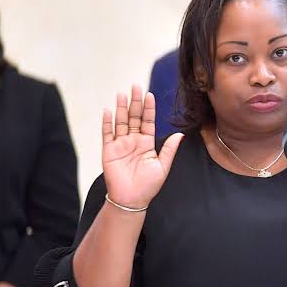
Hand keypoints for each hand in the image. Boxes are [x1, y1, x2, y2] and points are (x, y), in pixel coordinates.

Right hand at [101, 86, 183, 209]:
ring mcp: (120, 145)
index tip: (150, 95)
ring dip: (121, 108)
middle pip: (134, 117)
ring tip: (122, 94)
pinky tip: (108, 111)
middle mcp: (133, 141)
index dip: (149, 108)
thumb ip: (169, 149)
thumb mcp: (162, 166)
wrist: (132, 200)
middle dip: (135, 102)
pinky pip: (107, 134)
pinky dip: (107, 122)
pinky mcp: (109, 151)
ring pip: (121, 122)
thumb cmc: (148, 186)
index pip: (148, 121)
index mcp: (147, 143)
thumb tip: (179, 134)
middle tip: (135, 87)